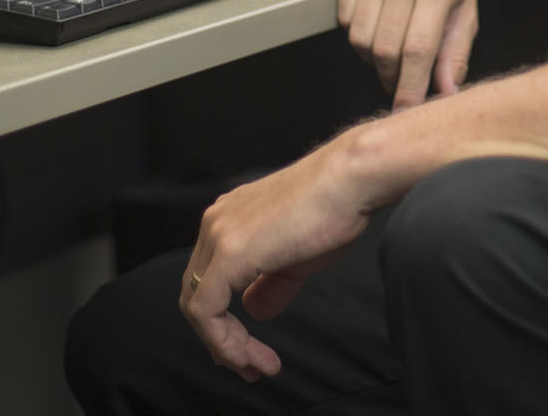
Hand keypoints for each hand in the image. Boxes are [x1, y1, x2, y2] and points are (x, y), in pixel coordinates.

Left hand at [178, 147, 372, 380]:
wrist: (350, 180)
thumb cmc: (334, 208)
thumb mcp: (297, 257)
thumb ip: (271, 284)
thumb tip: (254, 310)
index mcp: (229, 219)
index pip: (208, 279)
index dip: (223, 322)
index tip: (249, 351)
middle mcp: (216, 223)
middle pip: (196, 294)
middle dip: (220, 338)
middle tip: (247, 366)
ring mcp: (218, 235)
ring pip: (197, 306)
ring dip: (223, 345)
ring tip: (254, 366)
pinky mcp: (228, 252)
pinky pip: (206, 310)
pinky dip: (222, 340)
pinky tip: (248, 355)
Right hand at [338, 0, 478, 107]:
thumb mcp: (467, 11)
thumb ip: (455, 55)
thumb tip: (445, 94)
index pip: (417, 51)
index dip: (408, 89)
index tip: (404, 110)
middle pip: (383, 49)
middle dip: (390, 77)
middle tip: (401, 79)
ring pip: (358, 38)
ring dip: (372, 56)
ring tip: (390, 47)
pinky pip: (343, 18)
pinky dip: (357, 31)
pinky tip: (377, 21)